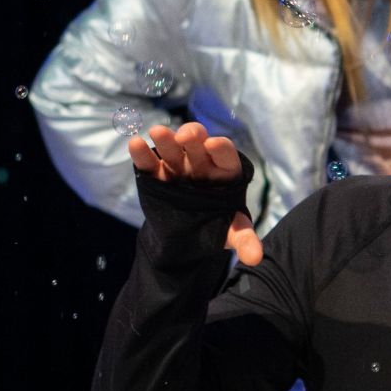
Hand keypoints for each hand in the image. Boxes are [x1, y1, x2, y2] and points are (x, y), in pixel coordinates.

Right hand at [128, 122, 262, 265]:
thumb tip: (255, 258)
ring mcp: (179, 167)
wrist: (190, 231)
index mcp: (225, 172)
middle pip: (198, 145)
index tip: (213, 145)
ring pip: (173, 149)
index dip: (220, 149)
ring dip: (166, 141)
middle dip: (193, 137)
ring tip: (157, 132)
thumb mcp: (232, 232)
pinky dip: (142, 154)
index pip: (226, 155)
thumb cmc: (218, 223)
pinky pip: (150, 162)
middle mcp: (202, 164)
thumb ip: (244, 239)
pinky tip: (135, 143)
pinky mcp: (157, 174)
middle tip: (185, 136)